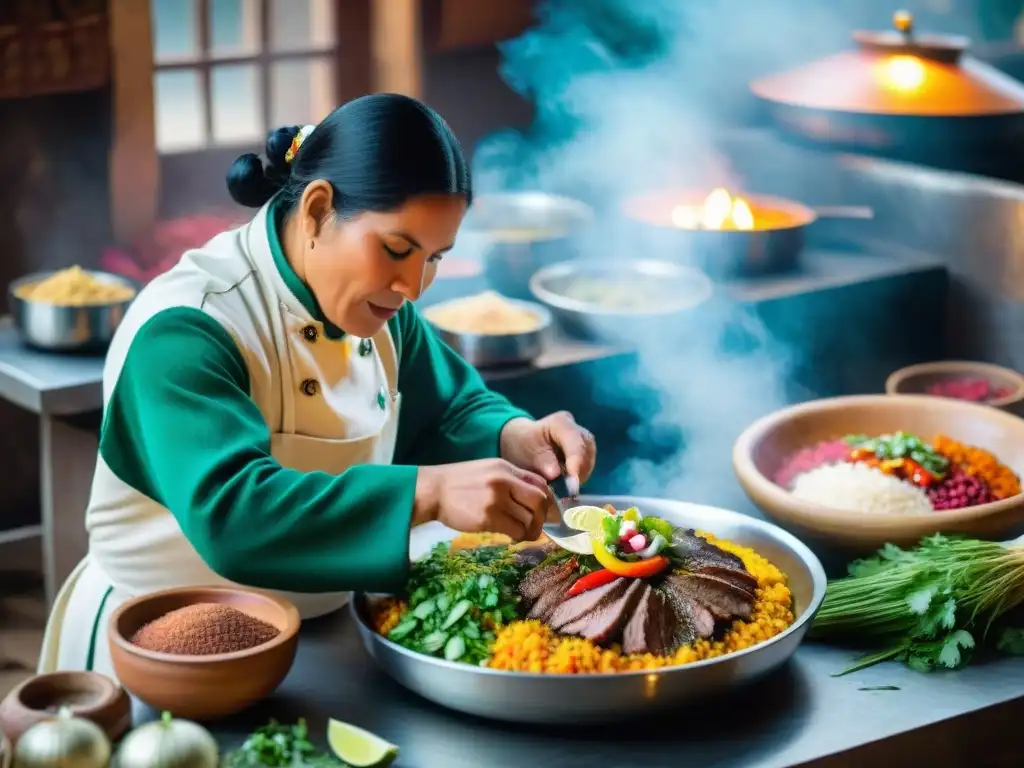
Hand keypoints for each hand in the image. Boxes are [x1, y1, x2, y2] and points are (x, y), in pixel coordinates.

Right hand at [413, 459, 550, 540]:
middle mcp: (504, 480)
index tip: (547, 512)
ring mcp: (496, 499)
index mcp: (506, 468)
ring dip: (530, 530)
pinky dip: (518, 536)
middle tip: (539, 526)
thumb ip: (510, 480)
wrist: (433, 490)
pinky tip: (512, 536)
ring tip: (524, 534)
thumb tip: (534, 497)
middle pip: (539, 500)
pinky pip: (515, 530)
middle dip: (544, 517)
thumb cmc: (459, 482)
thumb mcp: (487, 471)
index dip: (548, 500)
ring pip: (529, 518)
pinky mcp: (488, 517)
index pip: (539, 483)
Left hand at [499, 412, 596, 485]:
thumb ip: (542, 462)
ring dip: (581, 473)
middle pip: (586, 449)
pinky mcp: (584, 447)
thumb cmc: (522, 446)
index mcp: (560, 423)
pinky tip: (570, 481)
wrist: (522, 441)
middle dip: (580, 470)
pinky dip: (581, 473)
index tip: (573, 485)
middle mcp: (575, 427)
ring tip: (568, 485)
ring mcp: (581, 436)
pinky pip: (588, 462)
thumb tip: (556, 473)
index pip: (575, 443)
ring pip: (590, 457)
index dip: (576, 464)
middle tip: (569, 489)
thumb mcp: (526, 453)